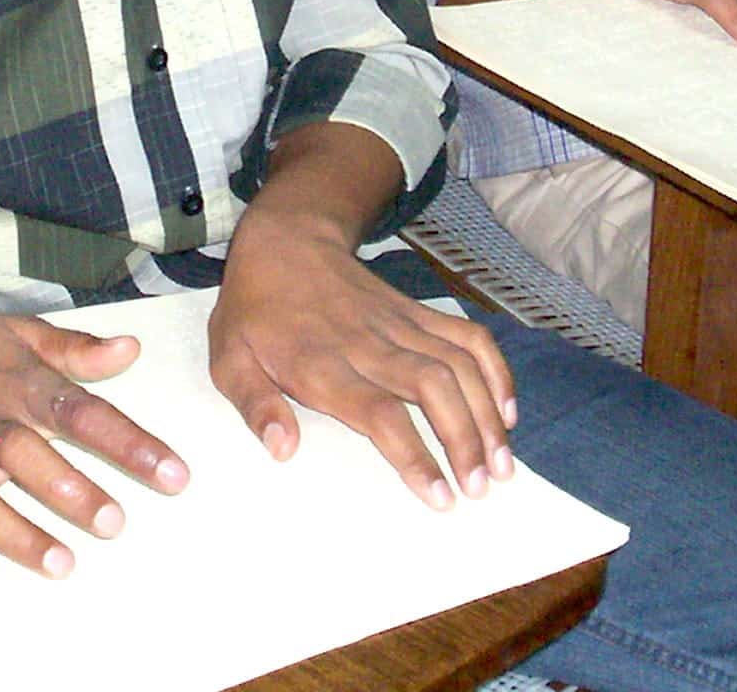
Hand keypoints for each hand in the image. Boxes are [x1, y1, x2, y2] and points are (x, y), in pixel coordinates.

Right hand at [0, 306, 188, 579]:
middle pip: (25, 455)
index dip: (129, 443)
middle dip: (69, 490)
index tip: (173, 475)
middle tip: (113, 524)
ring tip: (60, 563)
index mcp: (15, 385)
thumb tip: (131, 349)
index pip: (81, 411)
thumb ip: (75, 350)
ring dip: (14, 531)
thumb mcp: (18, 335)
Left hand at [210, 202, 516, 508]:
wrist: (285, 240)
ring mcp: (400, 323)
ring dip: (487, 414)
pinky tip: (507, 411)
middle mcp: (369, 343)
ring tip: (503, 465)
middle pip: (433, 387)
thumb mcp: (229, 358)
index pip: (379, 412)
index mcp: (322, 363)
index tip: (440, 497)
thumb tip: (283, 449)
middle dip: (465, 440)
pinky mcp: (417, 311)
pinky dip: (495, 371)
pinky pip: (468, 335)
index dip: (414, 455)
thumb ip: (255, 406)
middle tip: (481, 488)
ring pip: (459, 363)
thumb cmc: (255, 311)